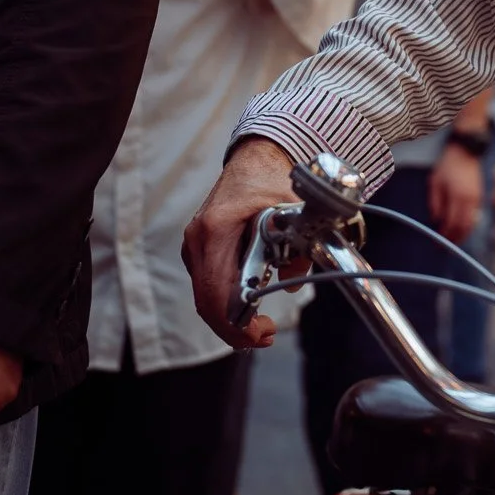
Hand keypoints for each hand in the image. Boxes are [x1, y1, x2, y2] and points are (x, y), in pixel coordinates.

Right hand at [184, 137, 298, 348]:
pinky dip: (227, 302)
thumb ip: (299, 247)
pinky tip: (252, 306)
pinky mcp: (201, 248)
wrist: (258, 158)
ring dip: (231, 317)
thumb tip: (292, 283)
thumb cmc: (271, 179)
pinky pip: (208, 284)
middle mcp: (198, 239)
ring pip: (205, 296)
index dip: (235, 323)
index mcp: (216, 229)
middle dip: (234, 328)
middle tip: (265, 337)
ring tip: (262, 328)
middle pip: (206, 302)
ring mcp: (196, 244)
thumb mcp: (293, 210)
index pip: (214, 292)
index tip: (261, 334)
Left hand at [429, 145, 483, 242]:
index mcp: (458, 197)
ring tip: (454, 241)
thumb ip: (435, 202)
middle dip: (456, 239)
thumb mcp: (435, 183)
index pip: (453, 223)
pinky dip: (468, 225)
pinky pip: (475, 216)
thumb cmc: (447, 166)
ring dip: (463, 234)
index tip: (438, 242)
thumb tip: (436, 220)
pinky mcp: (480, 196)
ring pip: (472, 223)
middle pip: (464, 227)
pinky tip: (462, 228)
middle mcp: (470, 200)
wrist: (465, 152)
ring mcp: (478, 199)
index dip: (446, 235)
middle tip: (446, 247)